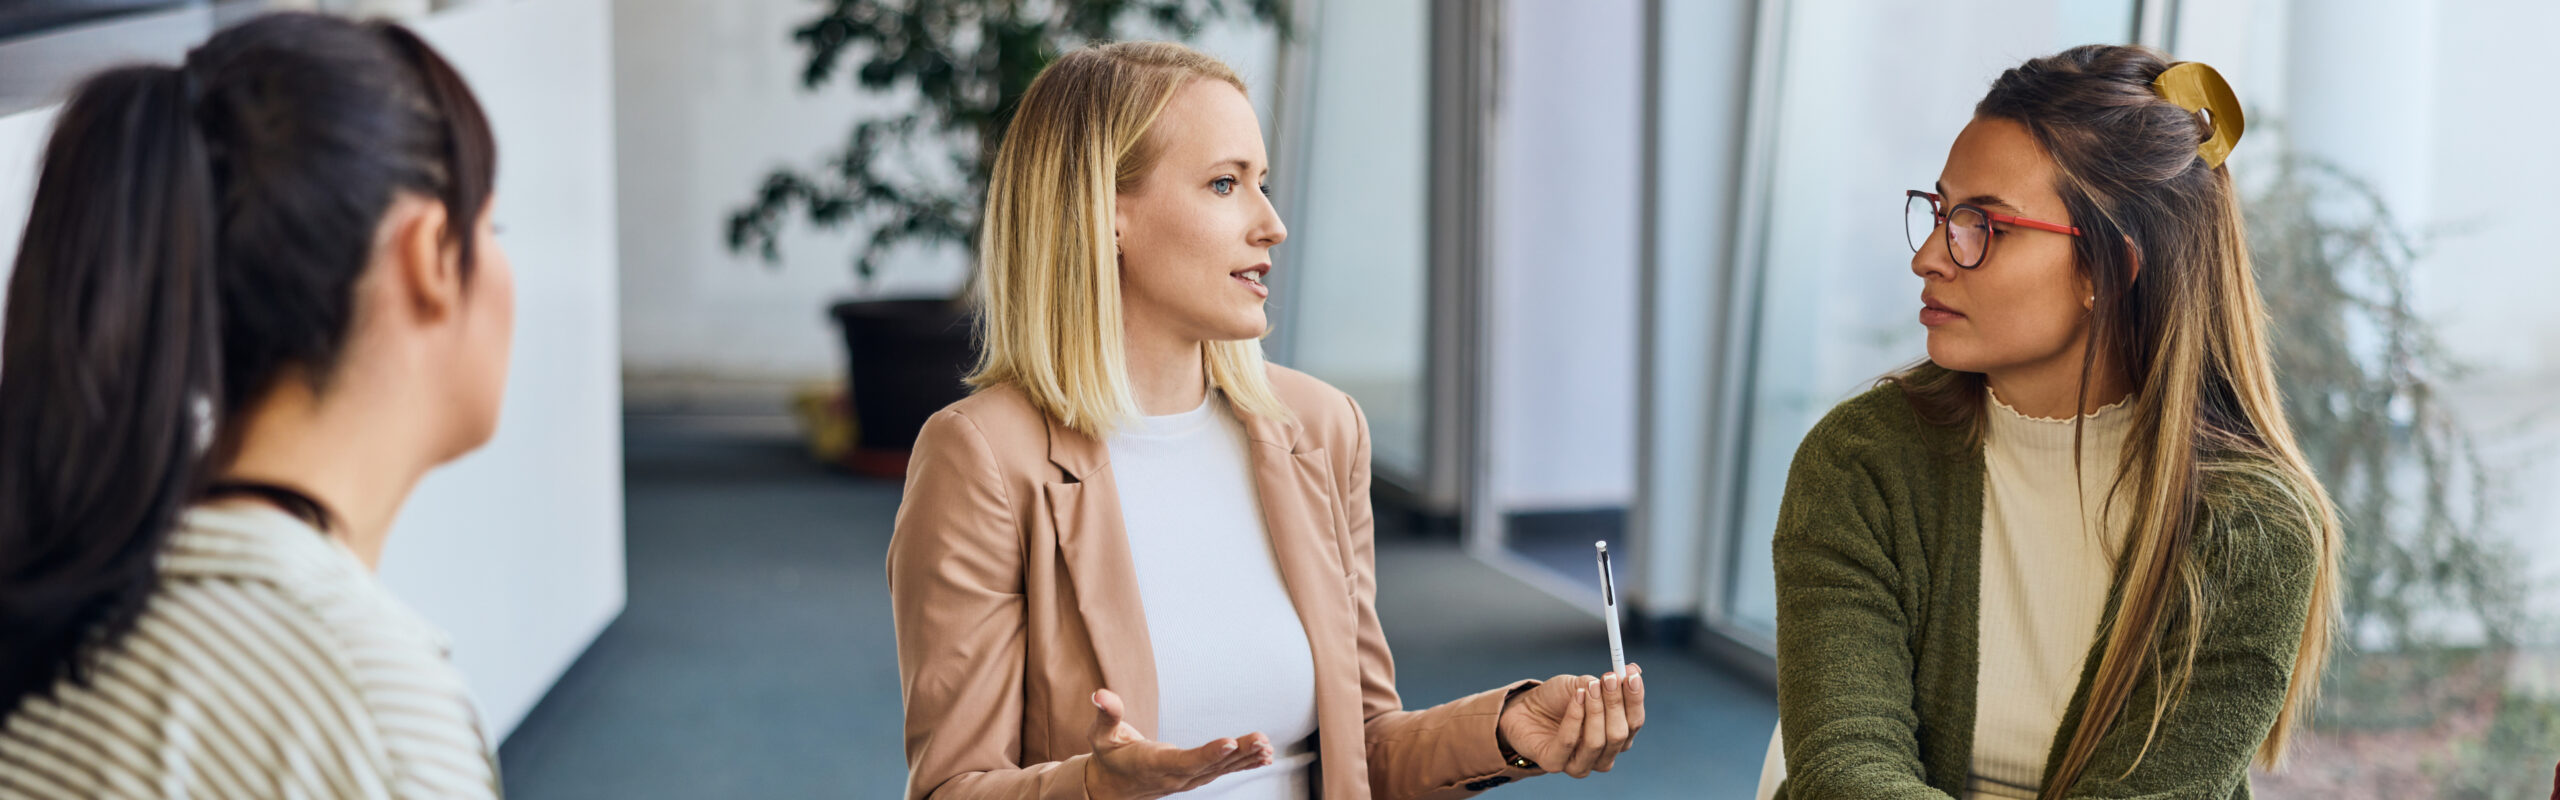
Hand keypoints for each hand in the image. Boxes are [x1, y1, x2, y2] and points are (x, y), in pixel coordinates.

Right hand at [1082, 689, 1273, 799]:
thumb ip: (1106, 714)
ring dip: (1246, 757)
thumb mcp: (1100, 735)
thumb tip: (1099, 694)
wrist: (1113, 787)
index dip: (1207, 753)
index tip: (1228, 741)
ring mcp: (1188, 779)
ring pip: (1221, 769)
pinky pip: (1223, 770)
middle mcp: (1175, 775)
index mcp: (1153, 765)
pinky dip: (1245, 763)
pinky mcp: (1196, 776)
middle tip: (1262, 740)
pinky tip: (1266, 756)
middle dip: (1237, 753)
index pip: (1184, 761)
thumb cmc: (1108, 755)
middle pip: (1210, 765)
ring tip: (1267, 746)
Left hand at [1495, 663, 1646, 777]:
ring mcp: (1580, 764)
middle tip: (1609, 679)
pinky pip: (1569, 742)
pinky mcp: (1555, 764)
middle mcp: (1603, 755)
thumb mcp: (1584, 684)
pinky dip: (1574, 717)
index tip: (1631, 675)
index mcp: (1616, 737)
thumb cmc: (1558, 699)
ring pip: (1597, 742)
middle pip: (1619, 734)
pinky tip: (1575, 697)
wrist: (1523, 709)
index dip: (1635, 699)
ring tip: (1587, 688)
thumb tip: (1633, 670)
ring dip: (1594, 711)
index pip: (1634, 722)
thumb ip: (1607, 682)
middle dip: (1615, 704)